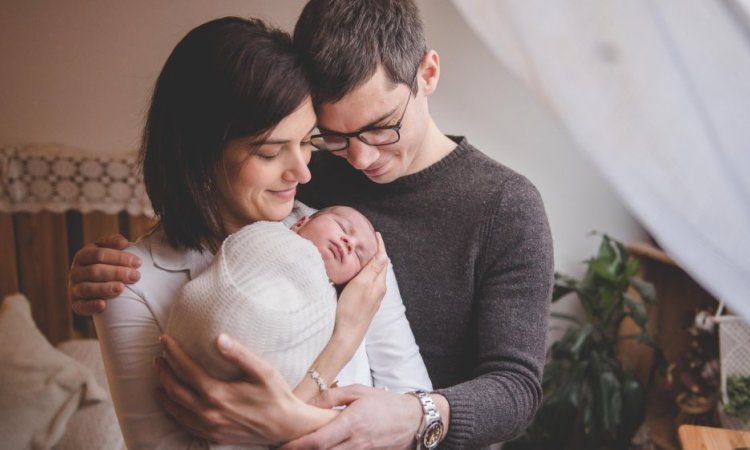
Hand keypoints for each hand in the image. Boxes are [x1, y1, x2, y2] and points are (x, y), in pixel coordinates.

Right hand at [68, 233, 140, 314]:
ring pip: (87, 288)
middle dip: (117, 273)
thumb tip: (123, 243)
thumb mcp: (111, 250)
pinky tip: (103, 305)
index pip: (99, 254)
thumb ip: (115, 242)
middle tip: (136, 276)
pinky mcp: (76, 304)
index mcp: (83, 255)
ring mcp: (74, 288)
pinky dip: (91, 306)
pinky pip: (80, 306)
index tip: (138, 262)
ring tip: (122, 288)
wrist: (102, 285)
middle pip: (94, 271)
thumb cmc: (111, 264)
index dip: (119, 257)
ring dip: (105, 288)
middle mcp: (76, 271)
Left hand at [156, 334, 336, 444]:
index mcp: (217, 393)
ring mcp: (208, 426)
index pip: (185, 369)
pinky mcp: (212, 435)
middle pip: (174, 389)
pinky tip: (172, 401)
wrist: (286, 426)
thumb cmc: (276, 395)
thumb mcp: (262, 371)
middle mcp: (208, 412)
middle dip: (163, 370)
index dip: (172, 352)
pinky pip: (183, 423)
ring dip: (163, 390)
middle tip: (158, 356)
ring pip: (175, 408)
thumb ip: (239, 354)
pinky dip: (172, 410)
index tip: (164, 339)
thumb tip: (219, 338)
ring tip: (160, 376)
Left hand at [280, 385, 422, 449]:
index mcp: (352, 423)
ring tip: (299, 448)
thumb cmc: (384, 403)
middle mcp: (356, 443)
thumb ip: (332, 396)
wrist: (412, 421)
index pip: (319, 441)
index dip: (298, 446)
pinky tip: (320, 449)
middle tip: (282, 448)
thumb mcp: (358, 391)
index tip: (282, 445)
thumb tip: (307, 402)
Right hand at [332, 232, 388, 350]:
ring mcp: (371, 298)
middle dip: (375, 252)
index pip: (382, 260)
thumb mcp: (361, 285)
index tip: (376, 233)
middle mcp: (378, 291)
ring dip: (369, 263)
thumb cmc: (351, 310)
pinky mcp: (363, 304)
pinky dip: (364, 273)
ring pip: (373, 275)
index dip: (380, 246)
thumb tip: (383, 255)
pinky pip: (367, 283)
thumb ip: (373, 270)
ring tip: (361, 253)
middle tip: (367, 240)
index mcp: (379, 284)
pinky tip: (356, 274)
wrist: (345, 336)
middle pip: (379, 267)